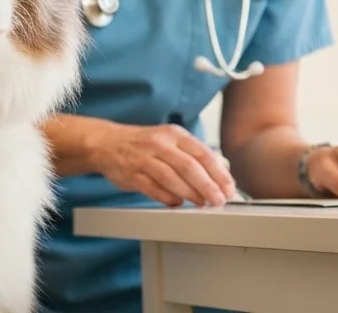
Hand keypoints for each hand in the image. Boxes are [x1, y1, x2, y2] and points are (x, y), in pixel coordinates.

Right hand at [90, 122, 237, 207]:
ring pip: (171, 178)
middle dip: (208, 186)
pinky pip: (152, 188)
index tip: (229, 188)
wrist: (108, 143)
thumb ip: (192, 154)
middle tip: (219, 200)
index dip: (218, 173)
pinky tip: (177, 203)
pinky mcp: (132, 174)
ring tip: (203, 204)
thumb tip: (220, 174)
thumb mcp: (169, 140)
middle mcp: (160, 144)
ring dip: (190, 193)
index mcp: (174, 134)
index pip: (202, 153)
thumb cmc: (145, 144)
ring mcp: (145, 159)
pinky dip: (167, 197)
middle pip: (189, 166)